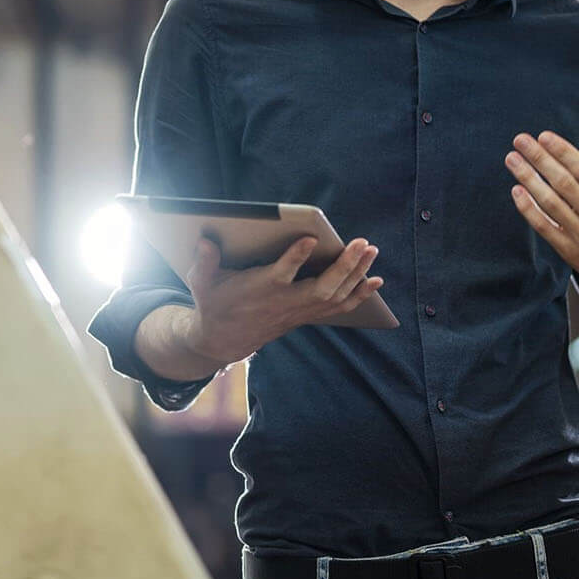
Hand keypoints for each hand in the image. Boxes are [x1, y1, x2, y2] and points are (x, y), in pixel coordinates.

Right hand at [181, 235, 381, 364]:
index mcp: (261, 288)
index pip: (281, 273)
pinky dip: (359, 295)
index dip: (296, 258)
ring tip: (372, 253)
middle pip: (322, 288)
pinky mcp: (307, 316)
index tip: (310, 239)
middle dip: (345, 266)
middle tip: (362, 243)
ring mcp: (300, 311)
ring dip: (357, 276)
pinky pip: (339, 308)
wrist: (224, 339)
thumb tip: (204, 241)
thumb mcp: (202, 281)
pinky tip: (376, 281)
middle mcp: (285, 302)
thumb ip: (204, 261)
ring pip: (335, 297)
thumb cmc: (214, 303)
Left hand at [505, 131, 578, 303]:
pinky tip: (517, 191)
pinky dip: (529, 210)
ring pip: (551, 205)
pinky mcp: (571, 253)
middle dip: (540, 160)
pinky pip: (545, 228)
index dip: (565, 154)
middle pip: (565, 186)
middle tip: (520, 140)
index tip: (545, 136)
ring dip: (529, 180)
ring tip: (512, 159)